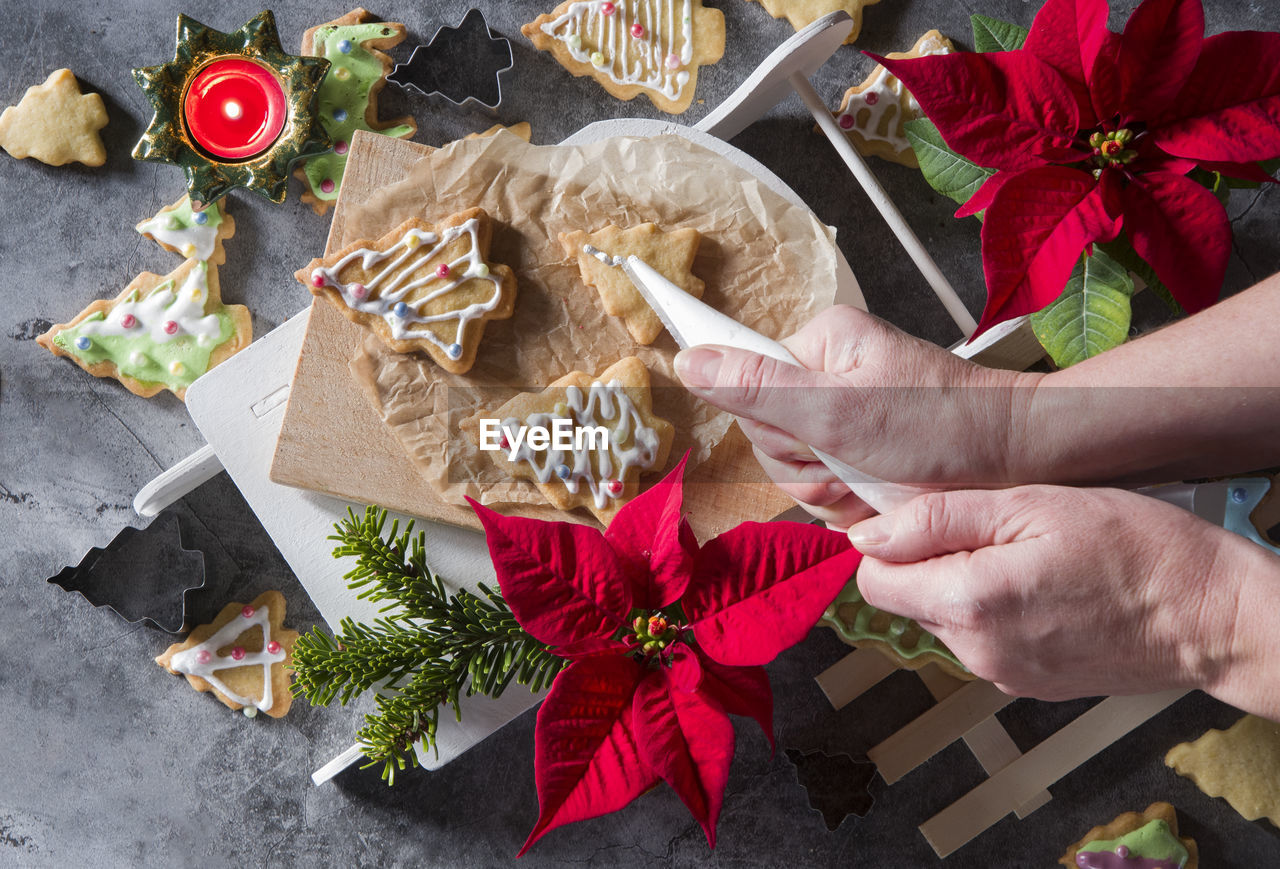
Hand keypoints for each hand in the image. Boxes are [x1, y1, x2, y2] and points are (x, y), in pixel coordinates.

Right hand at [673, 306, 1040, 527]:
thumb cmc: (943, 426)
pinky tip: (881, 495)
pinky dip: (849, 500)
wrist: (1018, 459)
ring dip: (830, 489)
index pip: (745, 388)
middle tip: (855, 466)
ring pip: (795, 467)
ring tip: (876, 482)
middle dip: (808, 468)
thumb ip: (758, 388)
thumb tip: (686, 359)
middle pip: (768, 435)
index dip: (774, 427)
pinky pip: (824, 484)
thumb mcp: (840, 412)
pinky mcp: (861, 448)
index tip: (814, 436)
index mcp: (817, 343)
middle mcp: (826, 372)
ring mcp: (845, 412)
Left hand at [847, 485, 1274, 703]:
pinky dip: (998, 613)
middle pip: (909, 600)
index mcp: (969, 603)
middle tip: (999, 533)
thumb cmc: (1136, 548)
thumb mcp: (1030, 504)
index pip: (874, 582)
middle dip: (934, 564)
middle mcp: (977, 652)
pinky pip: (984, 642)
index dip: (892, 545)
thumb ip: (938, 519)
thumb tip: (867, 536)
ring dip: (968, 588)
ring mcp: (1003, 676)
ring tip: (1031, 560)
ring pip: (946, 620)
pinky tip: (1046, 590)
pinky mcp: (1028, 687)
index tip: (930, 521)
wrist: (1212, 615)